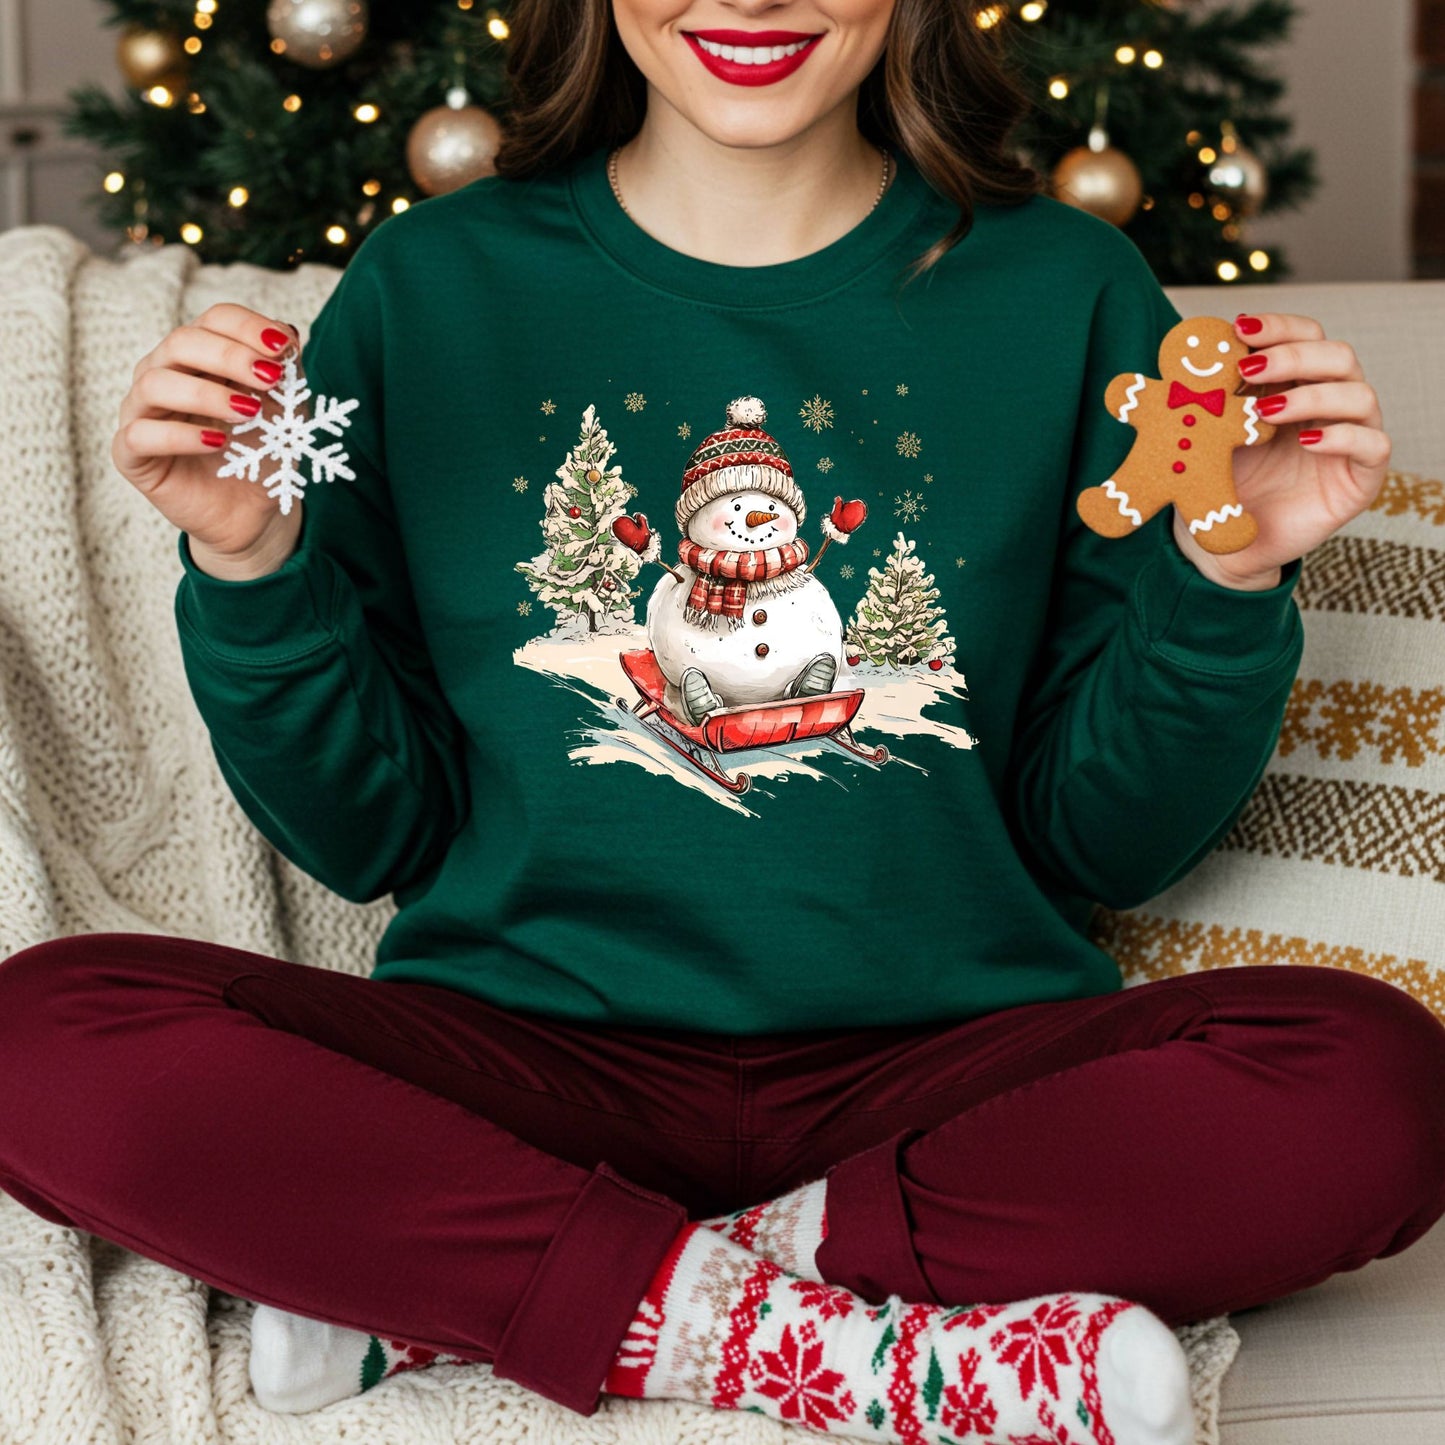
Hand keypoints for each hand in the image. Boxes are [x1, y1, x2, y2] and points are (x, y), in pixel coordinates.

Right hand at [112, 304, 303, 560]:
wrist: (253, 512)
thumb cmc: (263, 453)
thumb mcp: (286, 410)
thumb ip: (286, 372)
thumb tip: (287, 330)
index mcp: (200, 356)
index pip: (213, 320)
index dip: (247, 327)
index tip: (285, 347)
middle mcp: (164, 375)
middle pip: (181, 342)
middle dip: (229, 355)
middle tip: (268, 377)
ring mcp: (142, 412)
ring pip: (155, 383)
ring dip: (206, 393)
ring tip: (249, 413)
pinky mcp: (131, 455)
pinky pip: (140, 435)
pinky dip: (180, 436)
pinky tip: (216, 442)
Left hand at [1171, 311, 1391, 589]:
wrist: (1225, 547)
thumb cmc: (1222, 484)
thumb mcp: (1211, 434)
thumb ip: (1214, 395)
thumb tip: (1198, 350)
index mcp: (1296, 387)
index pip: (1306, 337)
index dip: (1279, 327)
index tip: (1239, 329)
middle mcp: (1329, 407)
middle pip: (1338, 356)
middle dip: (1293, 355)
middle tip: (1249, 367)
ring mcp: (1350, 441)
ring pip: (1359, 395)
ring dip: (1312, 395)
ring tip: (1266, 411)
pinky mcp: (1361, 479)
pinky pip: (1374, 446)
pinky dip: (1343, 437)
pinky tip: (1306, 442)